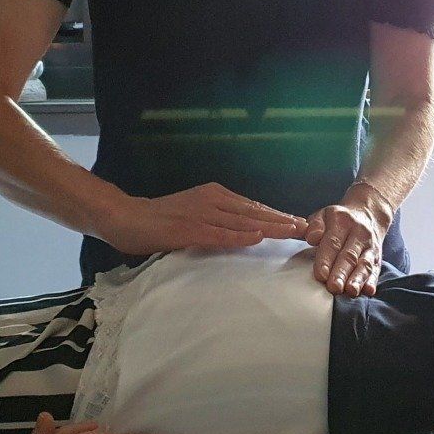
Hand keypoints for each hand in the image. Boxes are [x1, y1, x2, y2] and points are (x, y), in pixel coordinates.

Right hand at [98, 182, 306, 255]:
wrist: (126, 218)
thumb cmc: (161, 220)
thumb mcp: (195, 213)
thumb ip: (218, 220)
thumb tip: (246, 230)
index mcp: (214, 194)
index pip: (253, 207)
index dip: (277, 215)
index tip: (299, 222)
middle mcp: (212, 200)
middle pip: (254, 212)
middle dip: (282, 220)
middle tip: (307, 227)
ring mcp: (201, 214)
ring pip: (243, 221)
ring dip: (270, 227)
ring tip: (293, 232)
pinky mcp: (188, 229)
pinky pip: (219, 233)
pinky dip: (240, 236)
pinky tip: (257, 238)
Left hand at [303, 182, 391, 296]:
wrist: (368, 215)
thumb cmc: (339, 220)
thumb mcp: (323, 215)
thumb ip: (315, 225)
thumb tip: (312, 237)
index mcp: (342, 221)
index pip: (333, 242)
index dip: (326, 260)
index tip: (320, 275)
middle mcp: (359, 233)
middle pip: (349, 256)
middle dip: (341, 273)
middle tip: (333, 288)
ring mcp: (370, 246)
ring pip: (364, 264)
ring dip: (357, 279)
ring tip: (351, 291)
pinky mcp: (377, 258)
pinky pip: (376, 269)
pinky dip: (372, 281)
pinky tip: (368, 290)